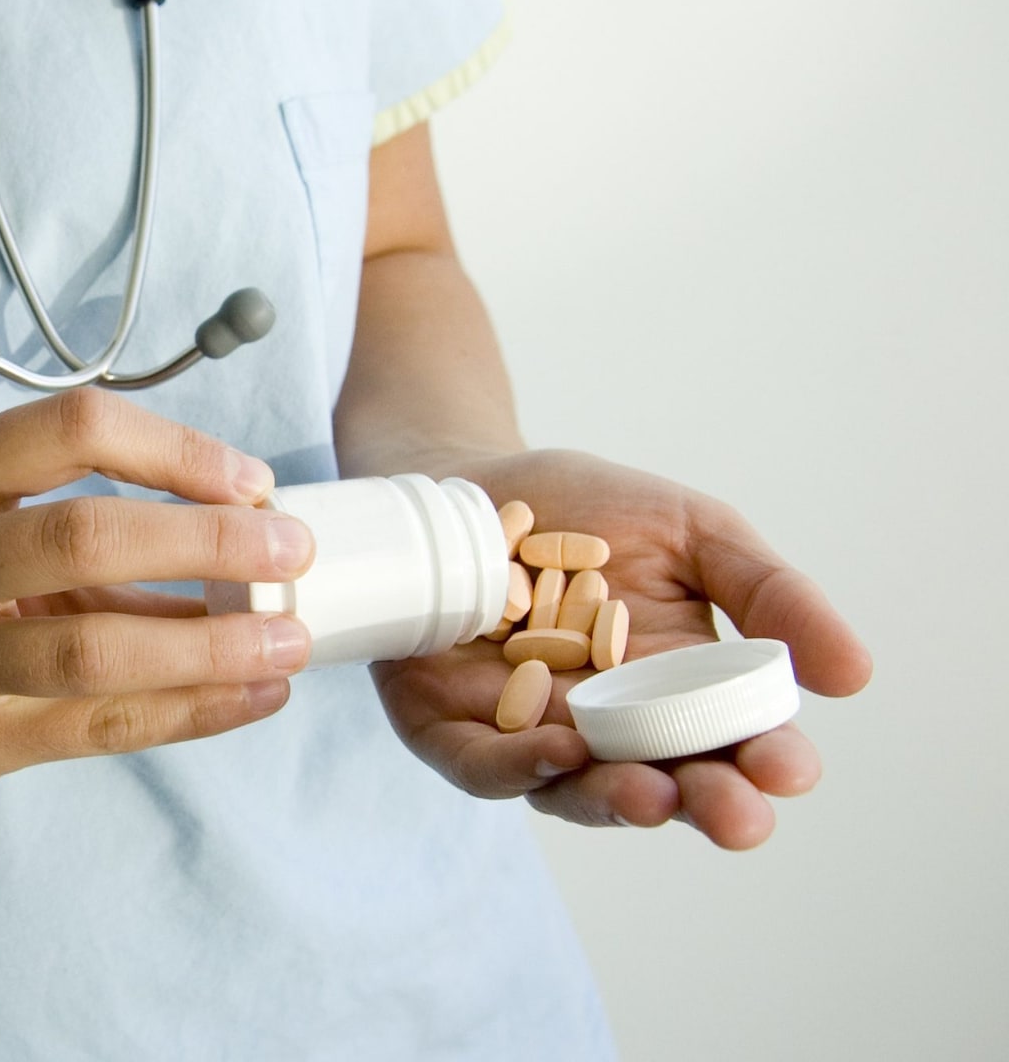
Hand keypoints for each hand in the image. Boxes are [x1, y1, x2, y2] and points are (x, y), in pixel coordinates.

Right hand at [0, 389, 315, 809]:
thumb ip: (85, 522)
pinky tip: (254, 695)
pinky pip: (100, 726)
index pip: (69, 431)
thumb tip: (246, 530)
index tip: (251, 481)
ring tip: (291, 640)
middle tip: (292, 551)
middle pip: (87, 535)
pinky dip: (192, 710)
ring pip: (95, 648)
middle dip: (208, 540)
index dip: (174, 448)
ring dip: (212, 643)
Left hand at [370, 449, 872, 848]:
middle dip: (704, 806)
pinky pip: (483, 765)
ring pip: (575, 792)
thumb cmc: (583, 510)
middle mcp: (607, 729)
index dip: (764, 765)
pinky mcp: (448, 729)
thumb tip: (854, 676)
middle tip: (737, 816)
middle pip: (665, 787)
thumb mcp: (694, 534)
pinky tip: (556, 752)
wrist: (466, 484)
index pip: (733, 746)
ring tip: (655, 796)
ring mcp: (526, 734)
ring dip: (616, 800)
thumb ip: (768, 594)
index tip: (788, 767)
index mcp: (677, 693)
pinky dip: (517, 769)